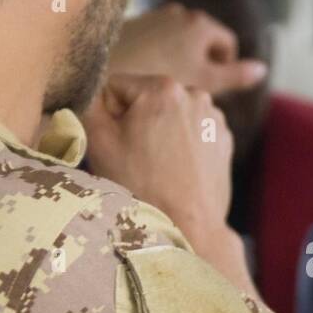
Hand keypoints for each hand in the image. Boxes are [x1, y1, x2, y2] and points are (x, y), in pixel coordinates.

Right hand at [82, 73, 233, 244]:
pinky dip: (181, 144)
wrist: (188, 225)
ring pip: (170, 115)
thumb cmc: (141, 185)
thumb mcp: (100, 142)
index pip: (116, 87)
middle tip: (135, 157)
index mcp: (163, 87)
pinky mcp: (223, 139)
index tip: (116, 143)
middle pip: (146, 99)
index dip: (108, 115)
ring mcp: (213, 117)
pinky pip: (192, 132)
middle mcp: (194, 94)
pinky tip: (176, 169)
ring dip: (160, 132)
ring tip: (157, 165)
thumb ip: (89, 105)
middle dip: (136, 122)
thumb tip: (90, 93)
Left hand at [109, 3, 267, 94]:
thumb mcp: (204, 82)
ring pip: (179, 41)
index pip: (228, 43)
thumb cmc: (157, 77)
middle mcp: (180, 12)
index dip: (226, 69)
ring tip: (166, 85)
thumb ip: (235, 75)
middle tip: (190, 91)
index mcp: (201, 23)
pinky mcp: (133, 23)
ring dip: (181, 60)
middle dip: (202, 64)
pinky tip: (145, 76)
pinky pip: (157, 40)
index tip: (211, 90)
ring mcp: (155, 15)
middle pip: (204, 41)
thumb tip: (262, 70)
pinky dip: (158, 55)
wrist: (103, 69)